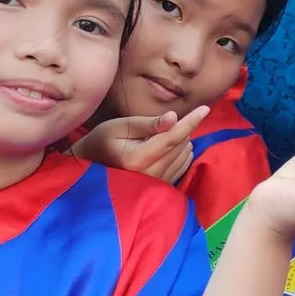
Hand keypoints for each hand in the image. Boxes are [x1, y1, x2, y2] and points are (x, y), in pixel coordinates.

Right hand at [74, 106, 209, 184]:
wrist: (90, 170)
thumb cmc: (101, 143)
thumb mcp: (118, 127)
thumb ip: (147, 124)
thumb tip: (173, 118)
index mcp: (138, 158)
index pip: (172, 137)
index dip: (190, 121)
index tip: (205, 108)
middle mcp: (150, 174)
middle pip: (180, 144)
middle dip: (178, 128)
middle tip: (158, 126)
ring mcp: (157, 183)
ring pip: (184, 154)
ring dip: (179, 140)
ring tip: (156, 138)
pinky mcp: (162, 187)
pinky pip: (184, 164)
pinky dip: (180, 151)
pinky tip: (165, 148)